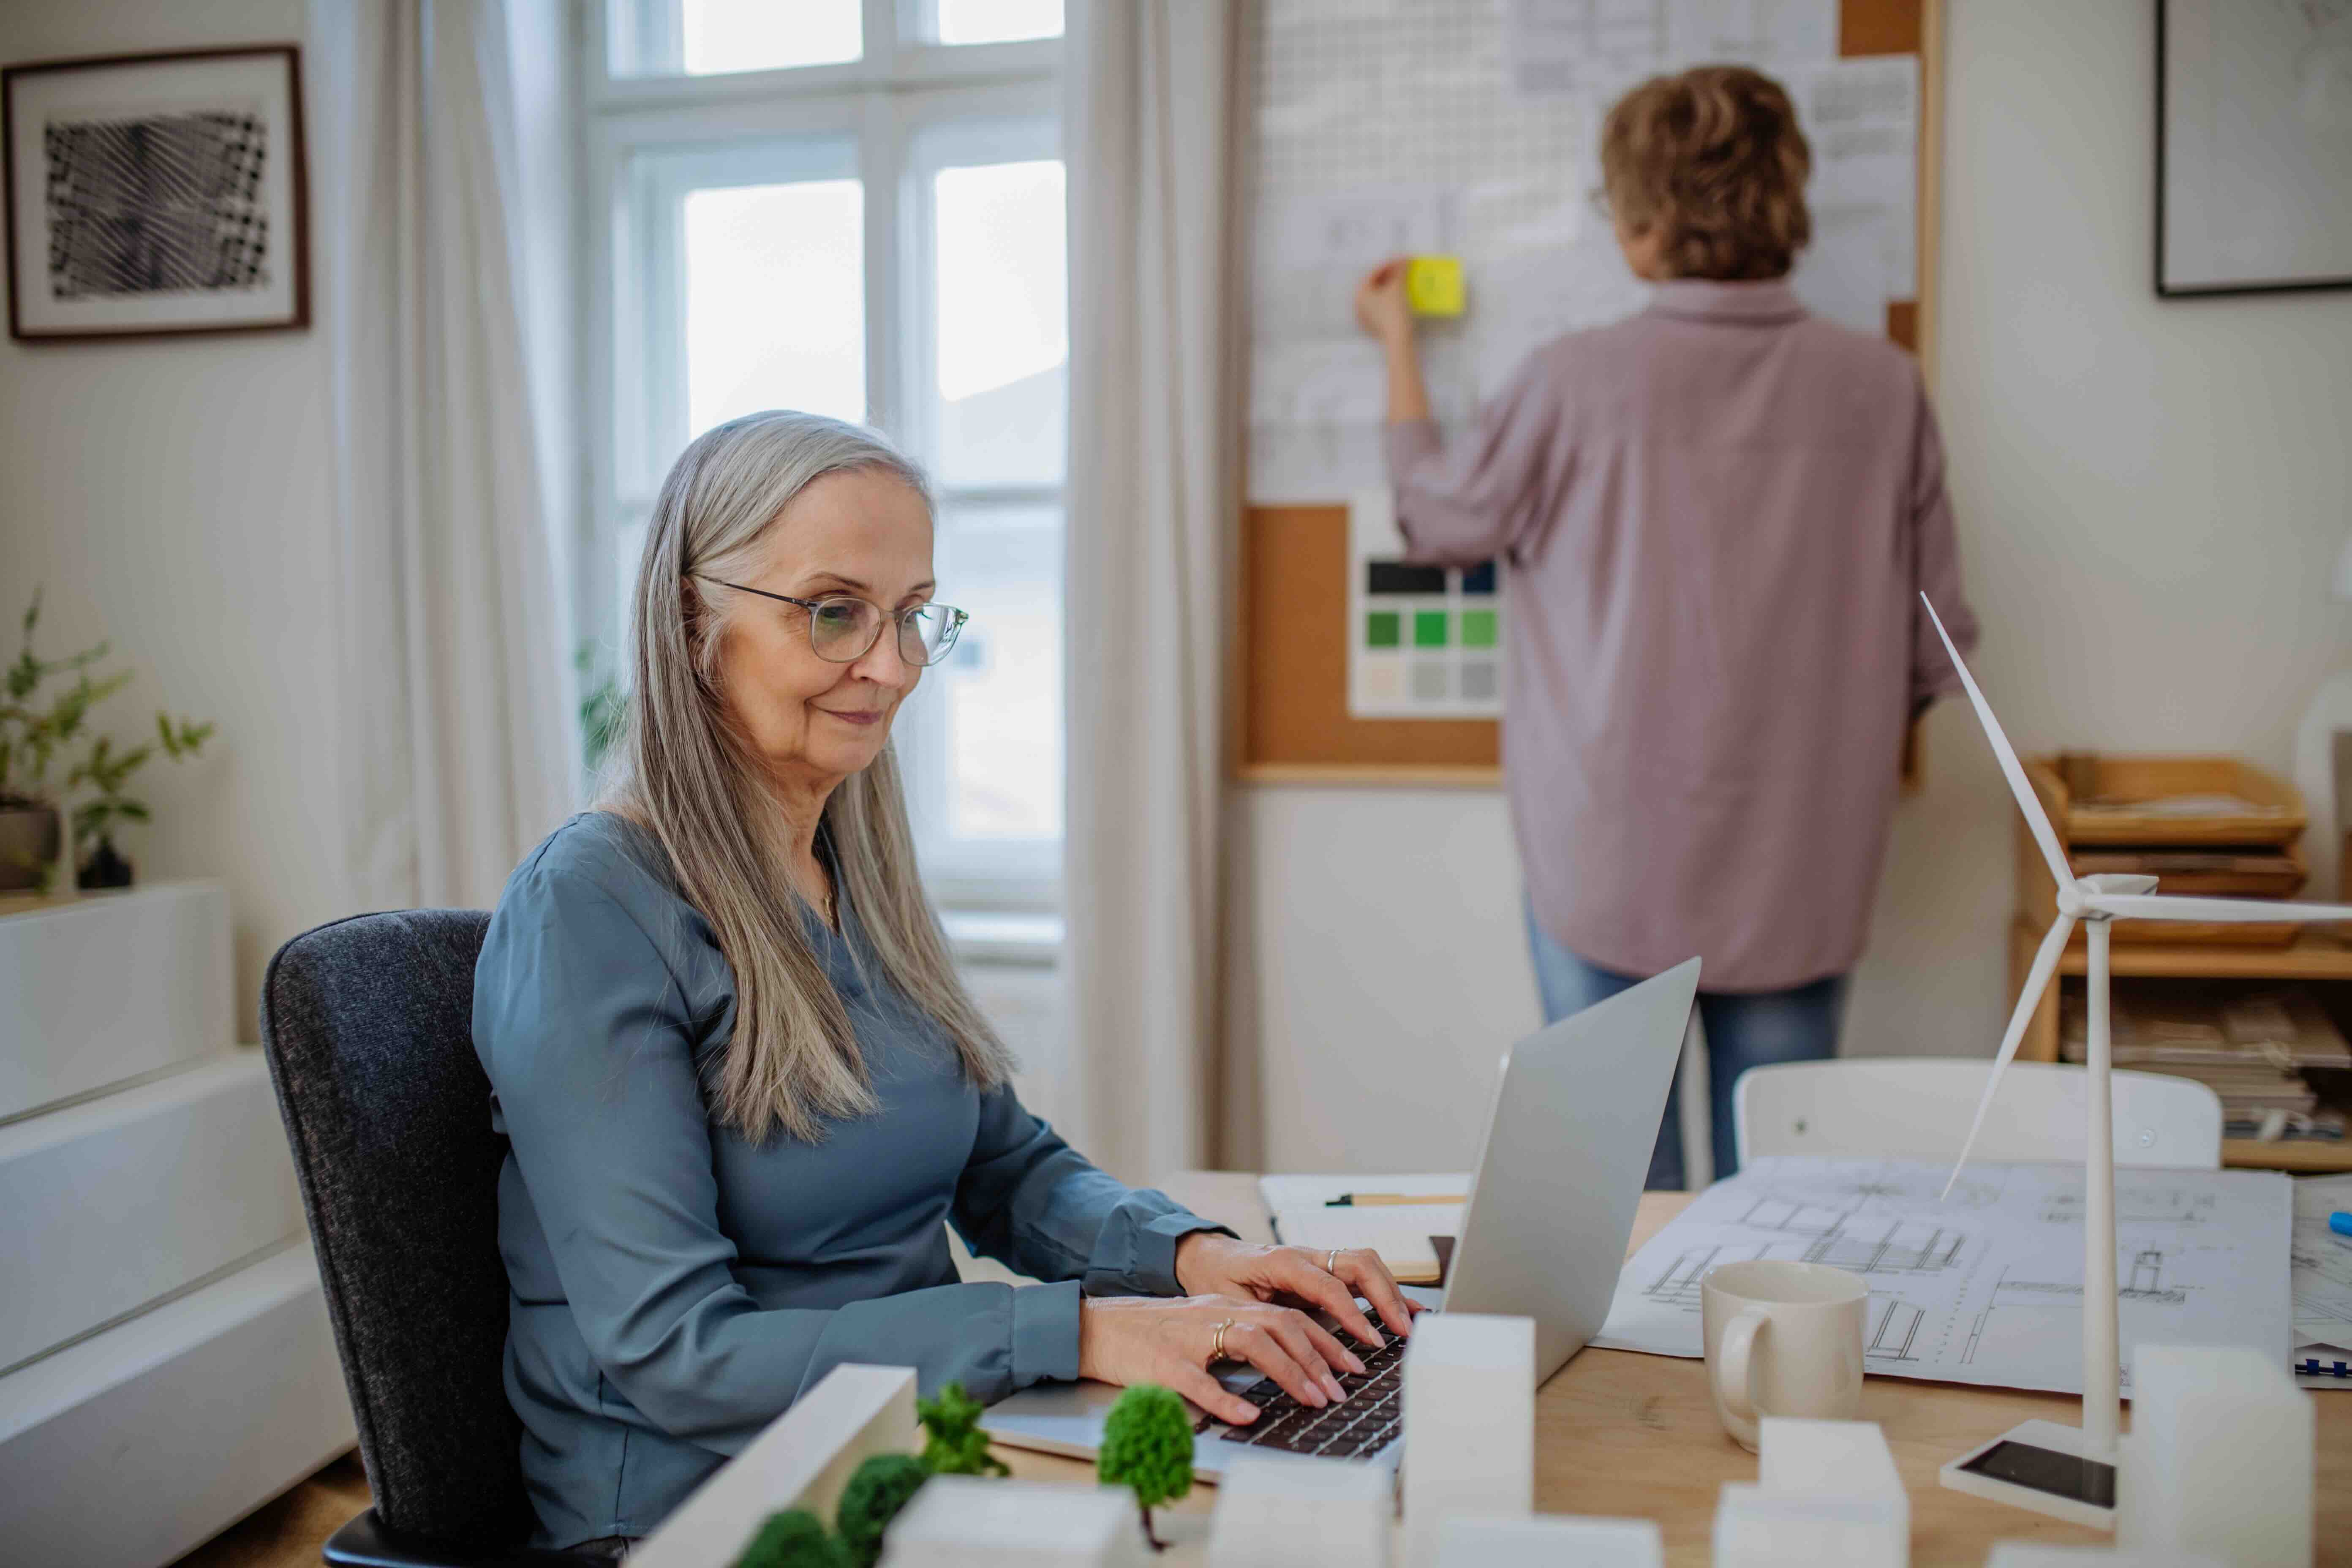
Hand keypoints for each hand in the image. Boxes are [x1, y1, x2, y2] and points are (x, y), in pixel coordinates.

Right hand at [1078, 1294, 1361, 1426]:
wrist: (1097, 1328)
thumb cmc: (1151, 1335)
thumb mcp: (1202, 1332)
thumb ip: (1240, 1342)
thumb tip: (1288, 1364)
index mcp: (1225, 1309)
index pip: (1287, 1316)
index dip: (1324, 1341)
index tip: (1350, 1368)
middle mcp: (1214, 1315)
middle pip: (1280, 1324)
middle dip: (1318, 1357)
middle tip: (1341, 1389)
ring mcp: (1190, 1338)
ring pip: (1250, 1342)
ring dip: (1288, 1371)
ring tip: (1311, 1398)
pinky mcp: (1165, 1363)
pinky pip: (1199, 1381)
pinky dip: (1225, 1400)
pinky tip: (1245, 1416)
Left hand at [1173, 1233, 1422, 1346]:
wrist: (1208, 1256)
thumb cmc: (1215, 1278)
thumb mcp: (1227, 1301)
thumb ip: (1256, 1321)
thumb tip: (1282, 1351)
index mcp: (1282, 1261)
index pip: (1328, 1284)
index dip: (1353, 1312)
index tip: (1371, 1338)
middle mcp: (1305, 1255)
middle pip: (1358, 1264)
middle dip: (1385, 1296)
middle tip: (1401, 1331)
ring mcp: (1318, 1259)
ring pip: (1365, 1264)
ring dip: (1391, 1291)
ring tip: (1409, 1324)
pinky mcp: (1324, 1269)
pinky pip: (1360, 1274)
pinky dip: (1386, 1289)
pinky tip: (1407, 1308)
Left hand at [1354, 257, 1413, 347]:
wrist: (1399, 339)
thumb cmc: (1395, 311)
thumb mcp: (1398, 287)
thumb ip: (1400, 270)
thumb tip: (1405, 259)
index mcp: (1359, 293)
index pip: (1374, 272)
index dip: (1390, 263)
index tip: (1402, 259)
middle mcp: (1358, 304)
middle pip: (1375, 283)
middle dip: (1390, 274)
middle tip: (1403, 268)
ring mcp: (1364, 315)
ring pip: (1379, 294)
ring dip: (1391, 285)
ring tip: (1404, 279)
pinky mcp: (1374, 324)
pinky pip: (1382, 305)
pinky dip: (1391, 297)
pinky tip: (1401, 293)